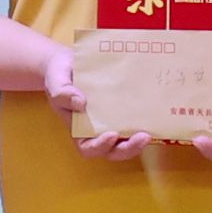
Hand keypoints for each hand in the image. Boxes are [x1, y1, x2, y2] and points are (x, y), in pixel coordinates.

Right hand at [39, 46, 147, 163]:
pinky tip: (155, 113)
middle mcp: (97, 130)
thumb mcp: (56, 80)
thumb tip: (81, 103)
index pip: (89, 147)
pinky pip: (135, 123)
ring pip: (127, 141)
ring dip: (139, 141)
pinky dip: (145, 123)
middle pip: (113, 151)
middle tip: (143, 136)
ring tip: (151, 131)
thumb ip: (62, 92)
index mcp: (78, 129)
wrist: (69, 62)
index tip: (111, 134)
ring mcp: (112, 122)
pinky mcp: (124, 111)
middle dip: (128, 148)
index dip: (101, 146)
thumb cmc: (60, 74)